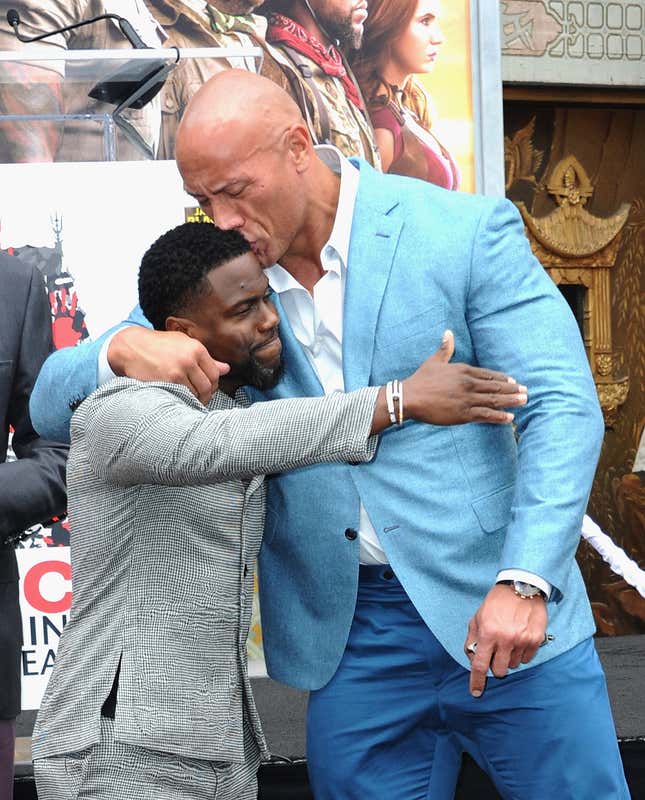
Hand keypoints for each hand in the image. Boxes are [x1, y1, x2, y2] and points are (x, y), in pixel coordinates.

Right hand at [108, 326, 229, 404]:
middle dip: (207, 395)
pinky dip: (184, 400)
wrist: (131, 347)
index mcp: (196, 349)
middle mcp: (189, 360)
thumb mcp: (183, 344)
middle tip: (201, 397)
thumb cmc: (158, 345)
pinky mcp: (166, 383)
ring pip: (196, 394)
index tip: (209, 388)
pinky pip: (182, 397)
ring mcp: (178, 372)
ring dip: (195, 399)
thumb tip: (226, 369)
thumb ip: (206, 358)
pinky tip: (180, 398)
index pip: (215, 374)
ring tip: (190, 398)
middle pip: (208, 386)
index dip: (214, 384)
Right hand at [404, 330, 527, 424]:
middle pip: (495, 387)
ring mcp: (467, 399)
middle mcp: (468, 384)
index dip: (502, 379)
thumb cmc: (421, 379)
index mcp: (463, 370)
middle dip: (512, 389)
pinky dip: (499, 416)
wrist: (410, 397)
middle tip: (525, 391)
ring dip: (511, 401)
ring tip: (523, 401)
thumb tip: (448, 332)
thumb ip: (445, 348)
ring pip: (494, 400)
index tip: (513, 381)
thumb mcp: (434, 361)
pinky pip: (485, 415)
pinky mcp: (463, 414)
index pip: (488, 374)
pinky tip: (509, 418)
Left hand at [465, 583, 546, 696]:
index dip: (477, 681)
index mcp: (488, 632)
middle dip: (495, 666)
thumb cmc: (497, 602)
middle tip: (496, 654)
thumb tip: (472, 656)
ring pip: (513, 665)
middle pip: (499, 670)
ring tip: (509, 640)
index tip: (476, 692)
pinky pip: (527, 659)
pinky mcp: (536, 640)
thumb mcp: (478, 616)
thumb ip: (473, 637)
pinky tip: (520, 639)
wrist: (521, 586)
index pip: (480, 664)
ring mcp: (522, 640)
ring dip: (509, 657)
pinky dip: (522, 653)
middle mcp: (505, 639)